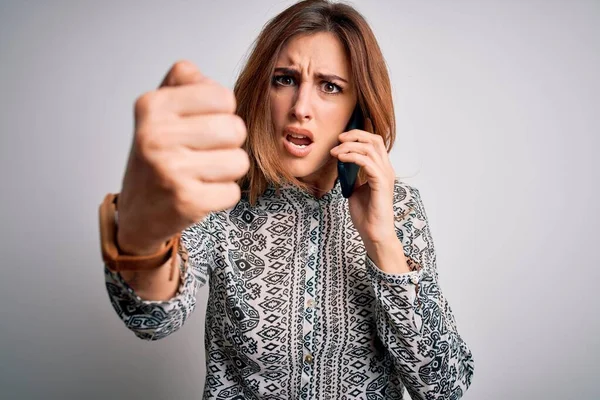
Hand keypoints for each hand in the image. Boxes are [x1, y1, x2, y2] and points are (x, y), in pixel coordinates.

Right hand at [117, 61, 248, 254]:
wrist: (137, 213)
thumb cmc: (158, 157)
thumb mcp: (160, 111)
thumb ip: (184, 80)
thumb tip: (209, 80)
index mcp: (152, 106)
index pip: (223, 97)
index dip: (222, 113)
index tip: (201, 125)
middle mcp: (156, 135)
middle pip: (236, 129)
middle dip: (229, 144)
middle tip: (203, 153)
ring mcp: (171, 170)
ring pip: (239, 161)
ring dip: (227, 171)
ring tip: (201, 174)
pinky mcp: (187, 201)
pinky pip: (233, 192)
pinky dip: (222, 196)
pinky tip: (199, 193)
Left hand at [330, 119, 396, 246]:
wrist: (373, 233)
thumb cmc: (366, 215)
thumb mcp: (355, 189)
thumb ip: (352, 176)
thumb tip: (341, 163)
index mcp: (382, 170)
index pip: (374, 143)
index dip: (358, 136)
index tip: (341, 138)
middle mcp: (386, 170)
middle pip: (375, 140)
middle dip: (355, 135)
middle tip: (338, 139)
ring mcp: (385, 175)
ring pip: (369, 148)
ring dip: (349, 147)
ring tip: (335, 152)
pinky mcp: (381, 183)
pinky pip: (366, 162)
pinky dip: (352, 157)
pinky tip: (341, 159)